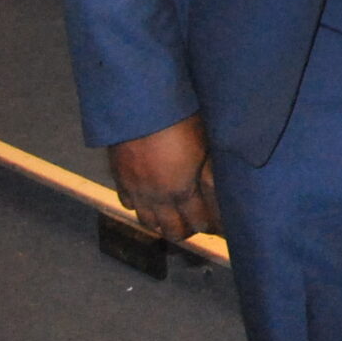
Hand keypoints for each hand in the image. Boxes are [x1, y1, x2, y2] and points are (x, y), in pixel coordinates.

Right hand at [107, 115, 218, 243]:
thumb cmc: (181, 121)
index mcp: (183, 190)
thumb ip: (210, 170)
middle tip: (195, 225)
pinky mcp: (120, 179)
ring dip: (161, 223)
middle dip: (186, 231)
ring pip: (147, 221)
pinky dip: (139, 207)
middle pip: (171, 230)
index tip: (217, 225)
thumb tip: (221, 183)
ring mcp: (136, 190)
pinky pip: (128, 204)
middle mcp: (158, 197)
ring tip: (172, 218)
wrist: (142, 109)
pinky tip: (148, 201)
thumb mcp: (205, 145)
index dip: (209, 226)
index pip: (199, 222)